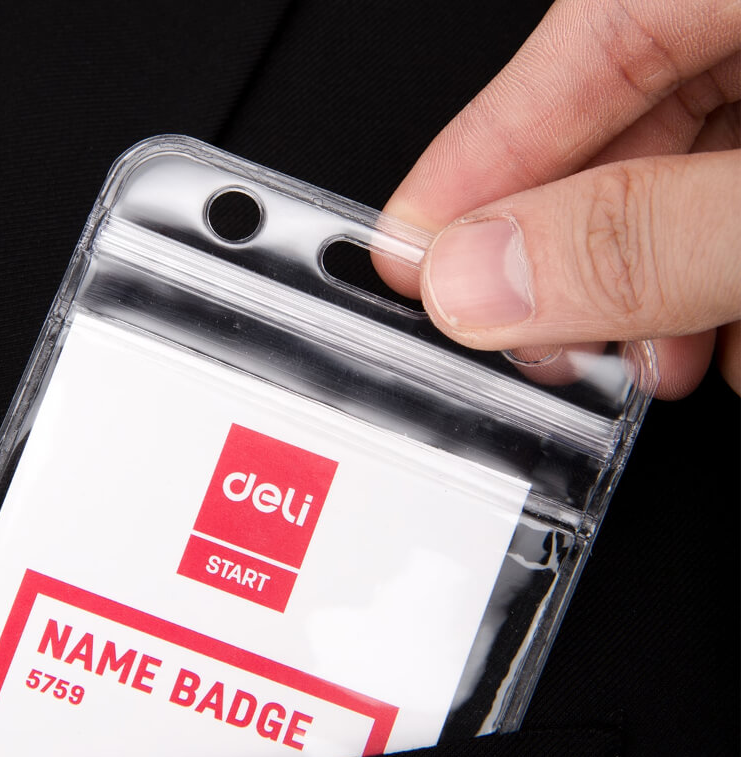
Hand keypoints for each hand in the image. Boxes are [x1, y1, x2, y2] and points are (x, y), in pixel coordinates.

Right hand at [380, 0, 740, 398]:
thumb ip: (641, 237)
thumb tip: (480, 277)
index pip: (596, 31)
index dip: (485, 149)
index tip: (411, 248)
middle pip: (634, 118)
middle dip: (574, 249)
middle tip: (526, 334)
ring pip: (693, 175)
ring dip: (655, 284)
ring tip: (650, 359)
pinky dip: (722, 276)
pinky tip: (722, 336)